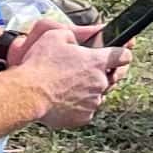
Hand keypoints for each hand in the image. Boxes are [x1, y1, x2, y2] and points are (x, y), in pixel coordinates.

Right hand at [10, 18, 125, 123]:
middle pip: (112, 77)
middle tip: (85, 70)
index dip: (123, 53)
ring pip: (98, 94)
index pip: (123, 56)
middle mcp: (100, 82)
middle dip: (103, 73)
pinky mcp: (84, 117)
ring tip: (68, 85)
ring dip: (89, 90)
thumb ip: (74, 35)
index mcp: (96, 61)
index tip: (122, 54)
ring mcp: (93, 102)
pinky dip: (79, 105)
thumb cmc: (40, 65)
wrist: (28, 94)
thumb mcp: (56, 35)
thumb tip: (78, 39)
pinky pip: (87, 109)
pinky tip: (65, 98)